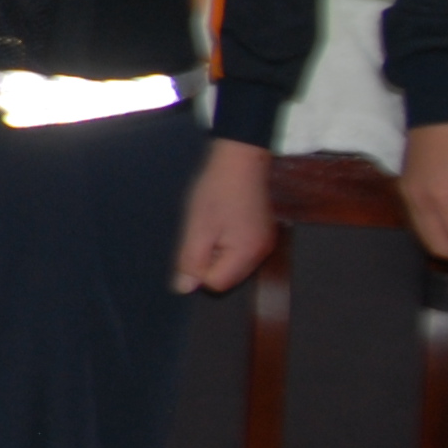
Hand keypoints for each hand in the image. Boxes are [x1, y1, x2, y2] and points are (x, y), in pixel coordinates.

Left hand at [171, 137, 279, 292]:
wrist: (240, 159)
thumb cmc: (217, 190)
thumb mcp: (197, 227)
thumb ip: (190, 260)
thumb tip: (184, 288)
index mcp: (247, 254)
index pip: (216, 283)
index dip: (197, 268)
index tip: (193, 243)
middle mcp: (262, 253)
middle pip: (226, 276)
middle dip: (207, 260)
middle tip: (201, 232)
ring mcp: (264, 243)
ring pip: (231, 264)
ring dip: (215, 251)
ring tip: (211, 224)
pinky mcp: (262, 233)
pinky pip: (239, 250)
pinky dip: (225, 242)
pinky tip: (220, 221)